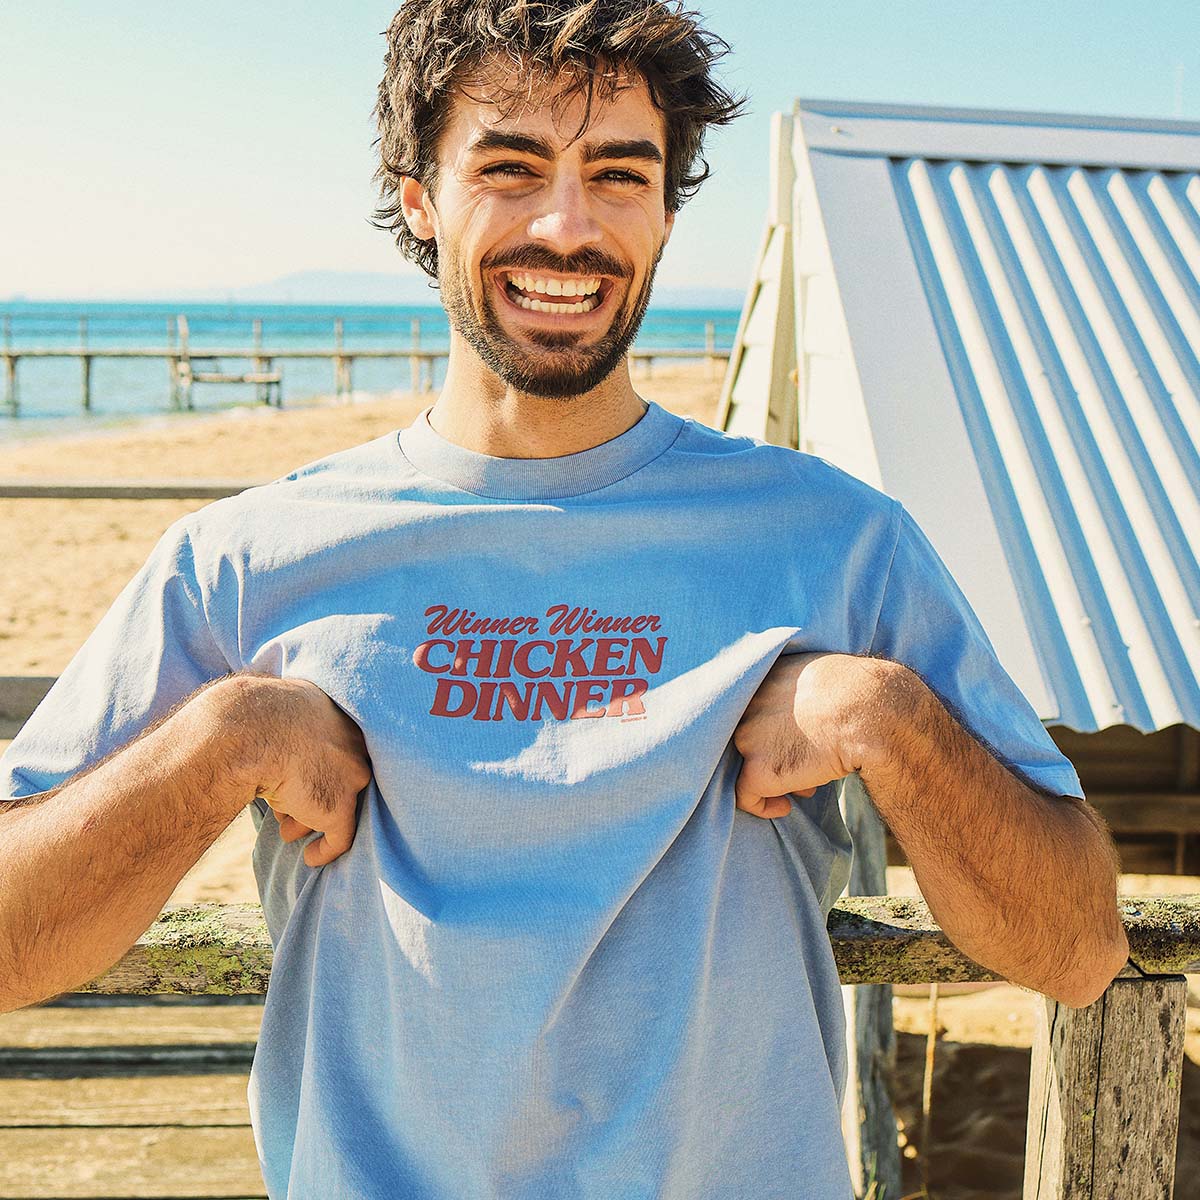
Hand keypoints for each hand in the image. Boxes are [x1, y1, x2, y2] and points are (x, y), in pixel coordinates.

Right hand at [212, 675, 371, 865]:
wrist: (252, 729)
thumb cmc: (252, 714)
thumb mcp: (275, 710)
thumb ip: (284, 722)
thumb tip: (265, 732)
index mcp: (339, 716)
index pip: (334, 747)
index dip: (314, 767)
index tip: (297, 778)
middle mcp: (354, 746)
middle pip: (338, 777)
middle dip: (314, 794)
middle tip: (291, 807)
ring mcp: (350, 778)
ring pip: (336, 805)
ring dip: (309, 819)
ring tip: (287, 828)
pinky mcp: (339, 809)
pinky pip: (339, 838)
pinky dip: (325, 851)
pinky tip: (311, 858)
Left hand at [731, 652, 881, 818]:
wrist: (866, 713)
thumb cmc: (860, 695)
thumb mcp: (824, 678)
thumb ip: (804, 692)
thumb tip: (809, 716)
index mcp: (765, 678)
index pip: (761, 710)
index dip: (781, 731)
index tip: (802, 740)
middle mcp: (748, 705)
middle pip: (754, 738)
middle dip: (780, 753)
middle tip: (809, 763)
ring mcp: (748, 737)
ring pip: (750, 765)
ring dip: (777, 777)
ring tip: (809, 783)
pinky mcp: (757, 769)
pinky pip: (746, 796)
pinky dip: (763, 806)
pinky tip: (785, 807)